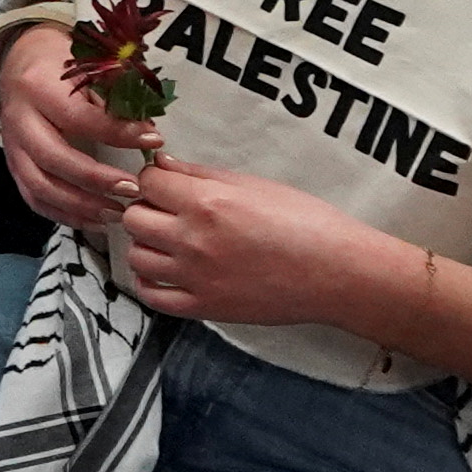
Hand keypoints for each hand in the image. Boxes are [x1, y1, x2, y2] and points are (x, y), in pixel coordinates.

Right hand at [0, 20, 157, 233]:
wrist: (19, 61)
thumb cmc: (61, 64)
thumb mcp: (87, 66)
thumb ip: (114, 96)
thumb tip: (148, 135)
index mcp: (38, 87)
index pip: (78, 117)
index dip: (117, 132)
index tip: (153, 141)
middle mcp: (19, 118)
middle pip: (54, 158)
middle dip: (96, 179)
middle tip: (133, 189)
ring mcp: (12, 145)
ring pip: (40, 185)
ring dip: (80, 206)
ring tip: (116, 213)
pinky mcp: (12, 164)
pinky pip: (33, 198)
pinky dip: (63, 215)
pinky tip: (93, 222)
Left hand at [111, 157, 403, 336]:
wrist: (338, 272)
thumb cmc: (307, 224)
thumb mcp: (254, 185)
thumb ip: (201, 175)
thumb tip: (163, 164)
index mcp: (207, 204)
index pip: (147, 181)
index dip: (155, 179)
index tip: (168, 185)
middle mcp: (193, 240)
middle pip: (133, 218)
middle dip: (147, 209)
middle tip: (168, 211)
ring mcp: (196, 277)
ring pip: (136, 255)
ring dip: (147, 244)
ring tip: (171, 241)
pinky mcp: (204, 307)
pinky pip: (152, 296)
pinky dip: (149, 282)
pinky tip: (164, 271)